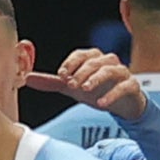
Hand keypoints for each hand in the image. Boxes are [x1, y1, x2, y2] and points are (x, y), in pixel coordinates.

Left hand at [31, 46, 147, 122]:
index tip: (61, 75)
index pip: (81, 54)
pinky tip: (101, 104)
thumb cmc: (97, 90)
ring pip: (110, 70)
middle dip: (81, 72)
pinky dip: (112, 94)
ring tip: (84, 90)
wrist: (122, 104)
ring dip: (95, 79)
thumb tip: (28, 79)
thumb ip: (53, 83)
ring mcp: (122, 72)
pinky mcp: (132, 85)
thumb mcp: (73, 88)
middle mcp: (109, 61)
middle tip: (71, 85)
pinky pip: (124, 86)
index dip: (71, 63)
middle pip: (94, 61)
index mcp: (93, 58)